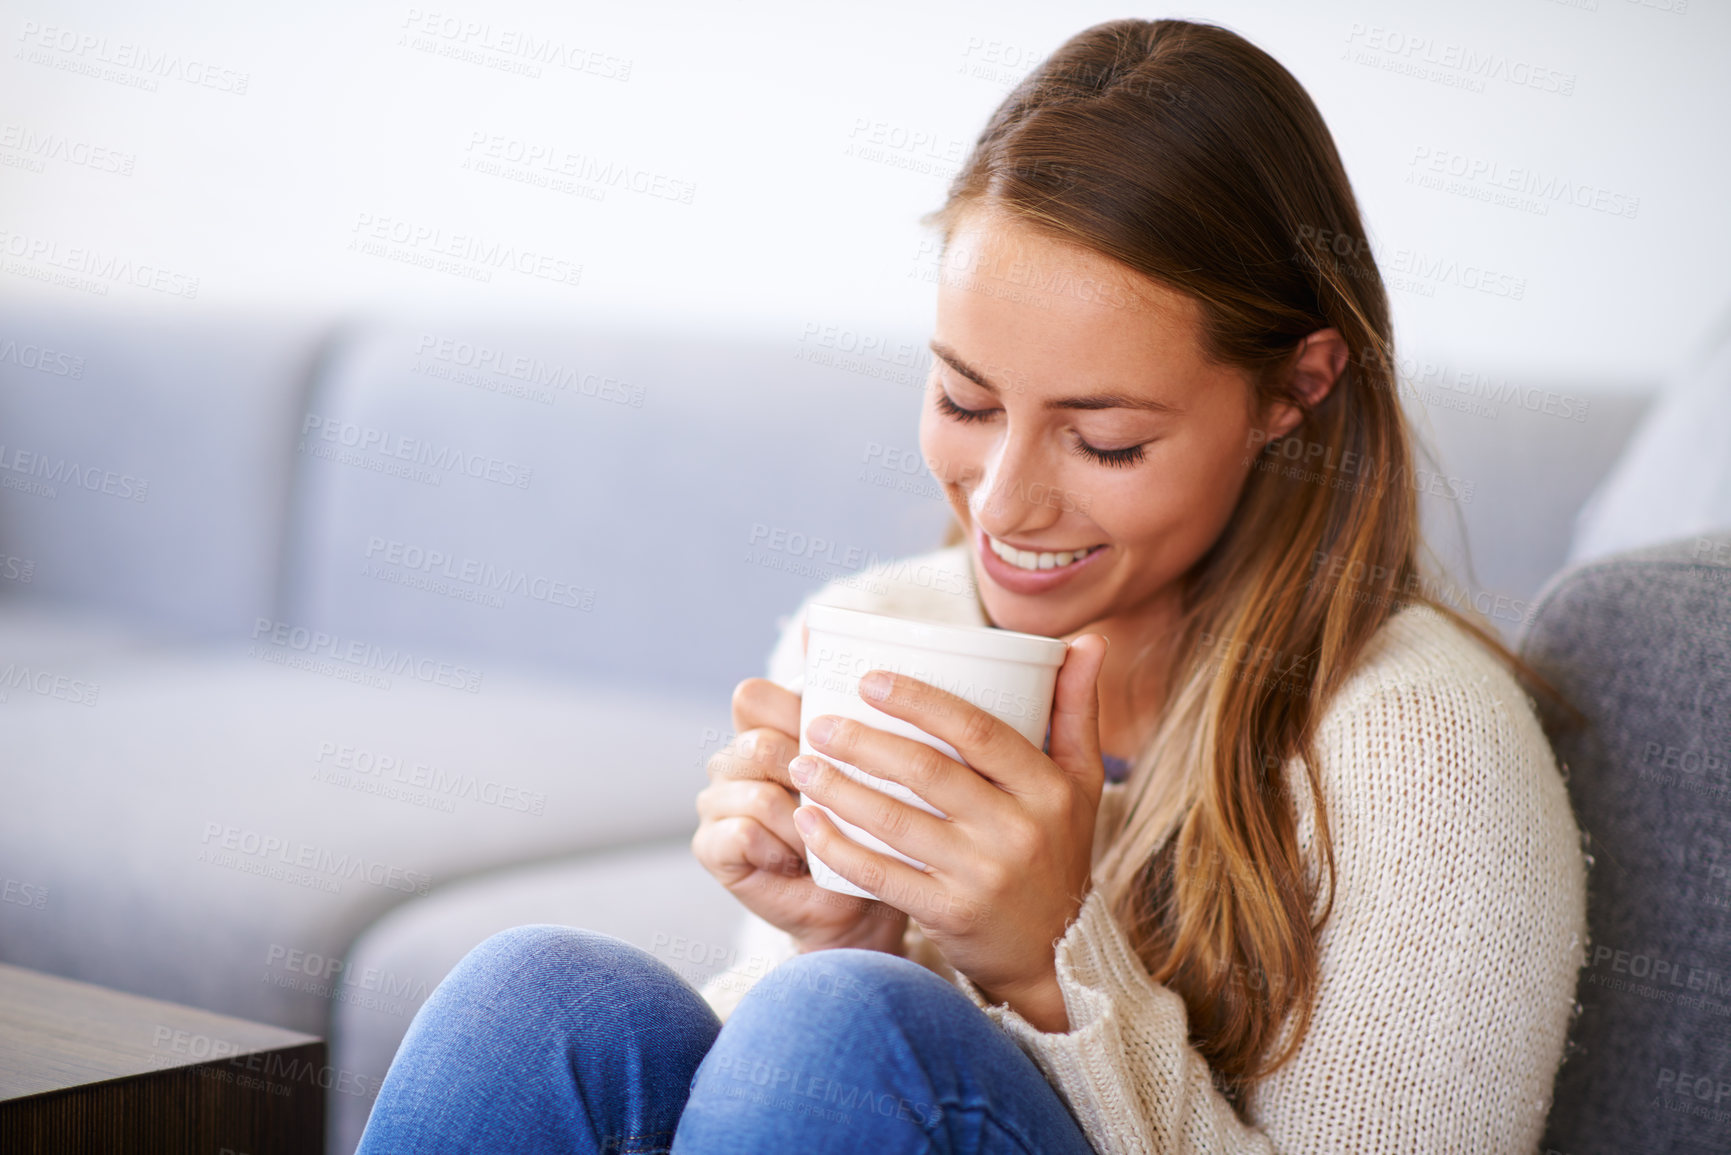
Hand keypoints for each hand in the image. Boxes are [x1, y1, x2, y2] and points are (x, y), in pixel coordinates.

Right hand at [691, 668, 908, 956]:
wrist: (862, 903)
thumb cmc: (875, 825)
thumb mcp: (872, 757)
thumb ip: (848, 699)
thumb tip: (814, 620)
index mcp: (764, 728)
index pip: (753, 697)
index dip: (792, 715)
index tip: (835, 743)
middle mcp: (733, 760)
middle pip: (759, 743)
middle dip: (808, 774)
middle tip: (847, 802)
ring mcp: (718, 804)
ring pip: (755, 790)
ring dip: (801, 818)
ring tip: (830, 838)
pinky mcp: (713, 849)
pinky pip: (739, 833)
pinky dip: (778, 846)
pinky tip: (801, 860)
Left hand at [788, 634, 1109, 1030]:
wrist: (1056, 954)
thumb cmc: (1058, 850)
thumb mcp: (1082, 782)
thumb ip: (1077, 710)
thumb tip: (1088, 639)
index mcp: (1047, 788)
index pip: (978, 731)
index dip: (920, 701)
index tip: (868, 680)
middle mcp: (1019, 830)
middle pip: (927, 772)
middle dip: (863, 743)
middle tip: (817, 722)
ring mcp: (983, 876)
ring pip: (897, 822)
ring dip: (840, 790)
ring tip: (801, 764)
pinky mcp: (951, 915)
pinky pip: (884, 875)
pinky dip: (840, 849)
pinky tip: (808, 822)